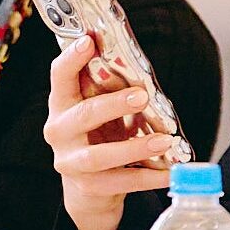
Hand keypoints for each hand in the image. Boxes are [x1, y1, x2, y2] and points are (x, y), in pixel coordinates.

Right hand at [43, 36, 172, 229]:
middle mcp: (59, 131)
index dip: (72, 58)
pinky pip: (120, 182)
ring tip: (165, 140)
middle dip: (113, 104)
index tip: (89, 41)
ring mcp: (71, 162)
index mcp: (62, 104)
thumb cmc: (99, 136)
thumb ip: (112, 89)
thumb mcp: (101, 110)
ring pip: (99, 155)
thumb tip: (141, 67)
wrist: (89, 189)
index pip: (60, 76)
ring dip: (134, 147)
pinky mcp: (88, 187)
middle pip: (83, 115)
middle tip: (142, 96)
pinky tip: (170, 172)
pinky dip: (148, 177)